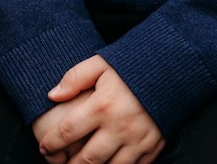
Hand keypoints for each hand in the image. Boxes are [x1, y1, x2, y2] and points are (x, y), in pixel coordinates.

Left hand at [34, 55, 164, 163]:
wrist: (173, 66)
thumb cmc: (133, 64)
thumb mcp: (102, 62)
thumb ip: (75, 77)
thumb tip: (52, 95)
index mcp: (103, 105)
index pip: (68, 132)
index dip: (51, 143)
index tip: (43, 147)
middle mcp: (119, 126)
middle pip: (86, 160)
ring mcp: (137, 140)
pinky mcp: (152, 148)